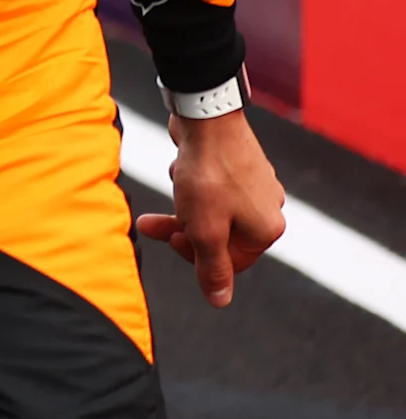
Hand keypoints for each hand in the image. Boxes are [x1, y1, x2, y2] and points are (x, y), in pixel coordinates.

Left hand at [134, 109, 285, 306]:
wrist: (207, 117)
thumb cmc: (208, 176)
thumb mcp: (204, 230)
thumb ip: (211, 267)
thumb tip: (220, 301)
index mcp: (267, 229)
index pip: (229, 263)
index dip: (195, 256)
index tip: (174, 238)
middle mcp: (268, 208)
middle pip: (217, 236)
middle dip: (181, 228)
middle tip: (149, 224)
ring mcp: (255, 185)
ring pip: (209, 211)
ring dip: (183, 203)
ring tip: (175, 180)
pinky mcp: (238, 166)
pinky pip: (208, 187)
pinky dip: (190, 182)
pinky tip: (182, 165)